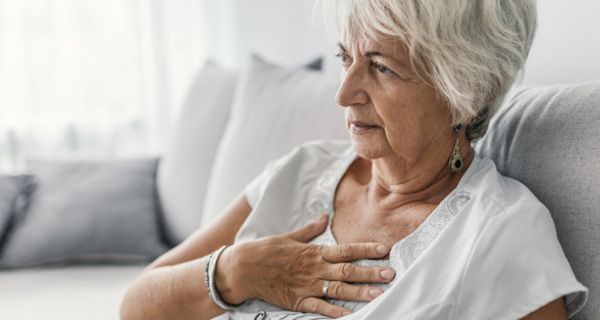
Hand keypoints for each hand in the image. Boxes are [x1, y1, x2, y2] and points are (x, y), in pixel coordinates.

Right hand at [215, 214, 394, 317]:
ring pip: (339, 290)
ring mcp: (307, 286)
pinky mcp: (298, 300)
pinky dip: (335, 312)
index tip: (384, 250)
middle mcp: (315, 269)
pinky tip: (351, 315)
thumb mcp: (290, 236)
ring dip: (360, 292)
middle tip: (391, 274)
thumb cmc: (267, 250)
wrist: (244, 268)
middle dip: (371, 272)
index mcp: (315, 252)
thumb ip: (310, 230)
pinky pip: (320, 308)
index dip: (366, 249)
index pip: (346, 250)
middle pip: (348, 271)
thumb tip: (324, 217)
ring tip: (379, 294)